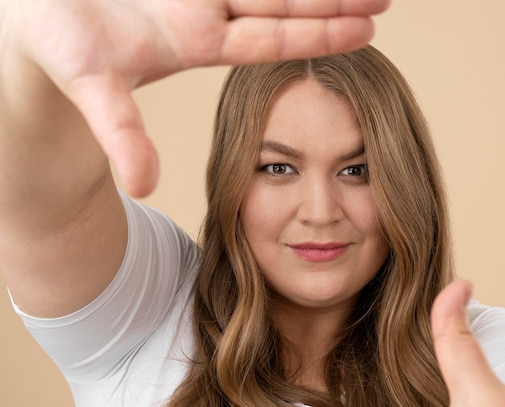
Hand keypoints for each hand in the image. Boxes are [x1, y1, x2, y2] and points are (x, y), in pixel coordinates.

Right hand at [7, 0, 389, 195]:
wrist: (37, 24)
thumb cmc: (60, 51)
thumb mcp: (94, 91)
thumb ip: (122, 136)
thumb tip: (141, 188)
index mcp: (197, 40)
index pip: (272, 37)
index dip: (319, 32)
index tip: (367, 28)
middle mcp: (204, 10)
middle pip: (282, 2)